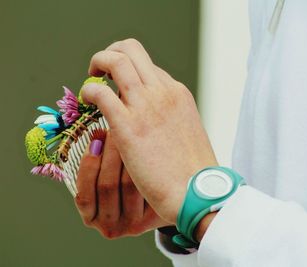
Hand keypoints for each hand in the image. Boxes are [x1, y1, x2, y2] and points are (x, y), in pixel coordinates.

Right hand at [75, 132, 169, 238]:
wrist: (163, 201)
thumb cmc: (127, 182)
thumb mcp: (108, 176)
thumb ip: (98, 163)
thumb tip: (97, 134)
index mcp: (91, 218)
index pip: (84, 195)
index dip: (88, 164)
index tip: (96, 138)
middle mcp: (110, 228)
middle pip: (107, 186)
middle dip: (110, 153)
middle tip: (117, 129)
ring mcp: (132, 225)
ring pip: (128, 185)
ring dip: (128, 155)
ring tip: (132, 134)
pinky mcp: (152, 219)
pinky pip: (146, 189)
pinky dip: (143, 169)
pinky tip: (145, 151)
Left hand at [81, 38, 217, 224]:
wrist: (196, 190)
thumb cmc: (192, 170)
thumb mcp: (187, 132)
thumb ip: (171, 119)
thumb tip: (156, 121)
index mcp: (178, 93)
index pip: (148, 67)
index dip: (130, 72)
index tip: (119, 86)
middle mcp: (163, 91)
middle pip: (131, 49)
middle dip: (111, 53)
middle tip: (101, 71)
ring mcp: (146, 105)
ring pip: (116, 59)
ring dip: (98, 62)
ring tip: (91, 79)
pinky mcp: (127, 124)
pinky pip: (99, 92)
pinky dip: (88, 90)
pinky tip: (86, 101)